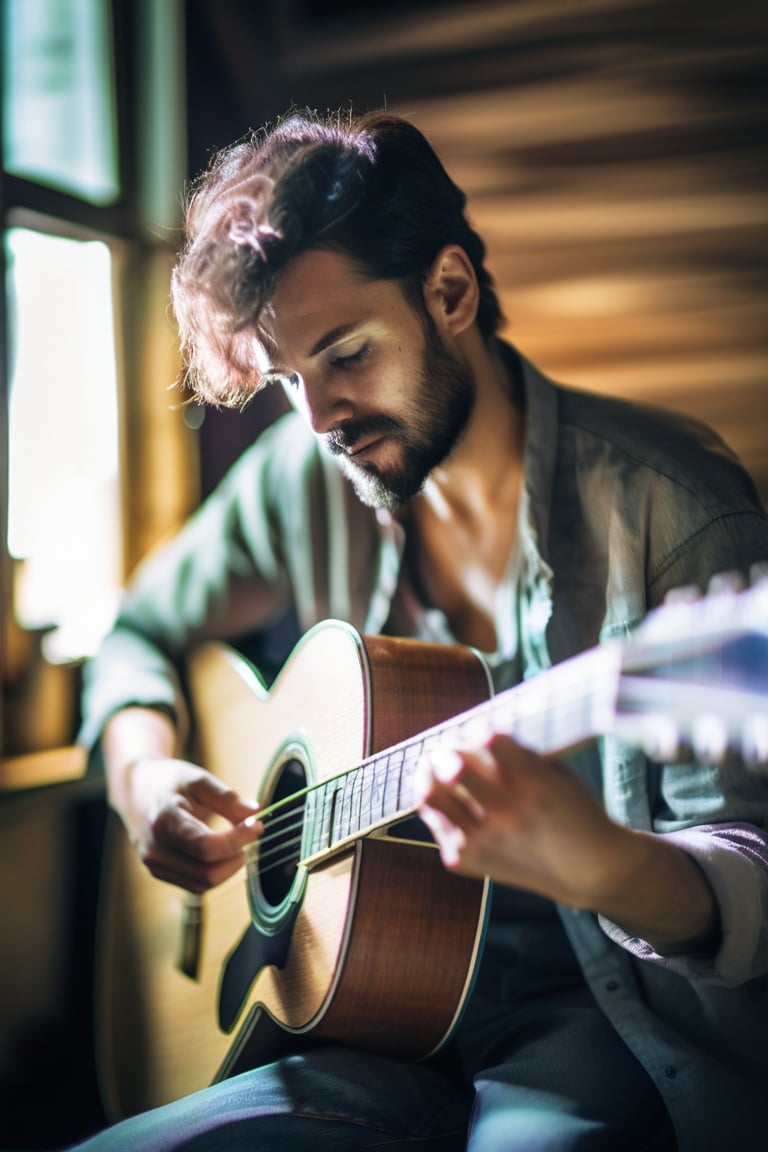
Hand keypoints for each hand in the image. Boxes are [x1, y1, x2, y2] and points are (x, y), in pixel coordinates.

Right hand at [114, 756, 261, 893]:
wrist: (134, 790)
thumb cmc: (167, 781)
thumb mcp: (197, 779)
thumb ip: (226, 797)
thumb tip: (255, 812)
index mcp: (164, 822)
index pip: (206, 847)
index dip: (238, 840)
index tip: (257, 825)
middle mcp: (155, 850)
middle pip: (207, 874)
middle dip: (235, 858)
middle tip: (248, 834)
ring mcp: (154, 865)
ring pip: (203, 884)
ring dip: (228, 868)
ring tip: (235, 840)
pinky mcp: (159, 872)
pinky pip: (195, 885)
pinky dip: (215, 872)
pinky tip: (221, 850)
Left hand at [414, 733, 625, 908]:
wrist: (589, 871)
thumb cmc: (575, 813)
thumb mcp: (558, 774)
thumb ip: (520, 753)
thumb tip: (479, 731)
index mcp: (532, 784)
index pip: (487, 740)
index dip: (480, 732)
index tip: (481, 734)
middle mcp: (505, 812)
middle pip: (451, 767)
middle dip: (445, 750)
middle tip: (446, 749)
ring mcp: (482, 839)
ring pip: (430, 795)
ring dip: (428, 775)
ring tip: (432, 768)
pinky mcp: (467, 860)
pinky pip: (436, 822)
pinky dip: (439, 806)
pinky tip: (446, 799)